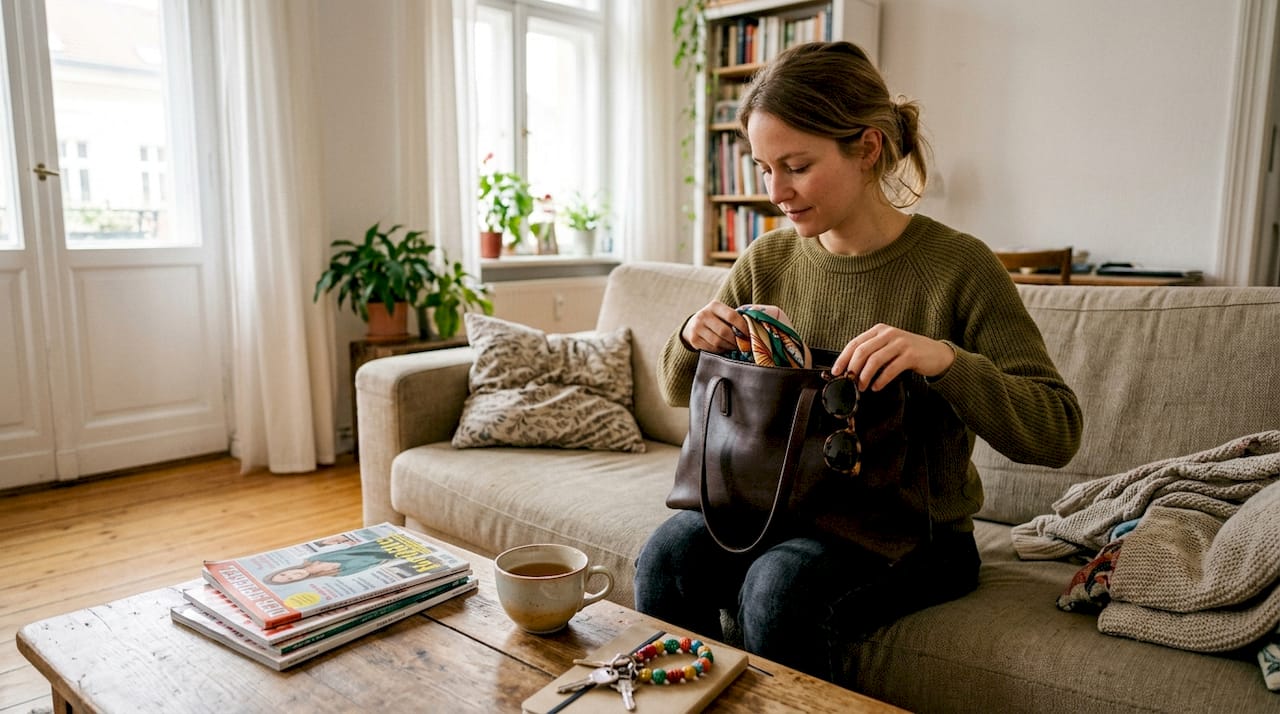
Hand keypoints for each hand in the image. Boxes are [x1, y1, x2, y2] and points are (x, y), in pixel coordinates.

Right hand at [682, 300, 748, 353]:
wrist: (692, 325)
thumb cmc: (715, 319)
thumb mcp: (722, 313)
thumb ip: (734, 318)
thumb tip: (752, 329)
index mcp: (714, 306)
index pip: (732, 316)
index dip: (743, 327)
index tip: (750, 334)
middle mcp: (703, 315)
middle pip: (724, 331)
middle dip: (736, 340)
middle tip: (743, 344)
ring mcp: (697, 327)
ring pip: (718, 342)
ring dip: (729, 346)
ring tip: (734, 346)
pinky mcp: (694, 339)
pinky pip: (711, 348)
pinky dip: (720, 350)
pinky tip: (723, 347)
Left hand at [831, 323, 954, 390]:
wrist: (937, 354)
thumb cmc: (909, 353)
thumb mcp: (888, 347)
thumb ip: (872, 353)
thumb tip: (849, 370)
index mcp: (879, 330)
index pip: (855, 343)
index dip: (843, 358)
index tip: (835, 372)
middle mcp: (888, 334)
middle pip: (862, 351)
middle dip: (852, 369)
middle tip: (848, 383)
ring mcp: (900, 343)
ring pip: (874, 360)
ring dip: (864, 376)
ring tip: (861, 387)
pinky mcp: (911, 355)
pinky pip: (890, 369)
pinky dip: (880, 380)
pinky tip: (876, 387)